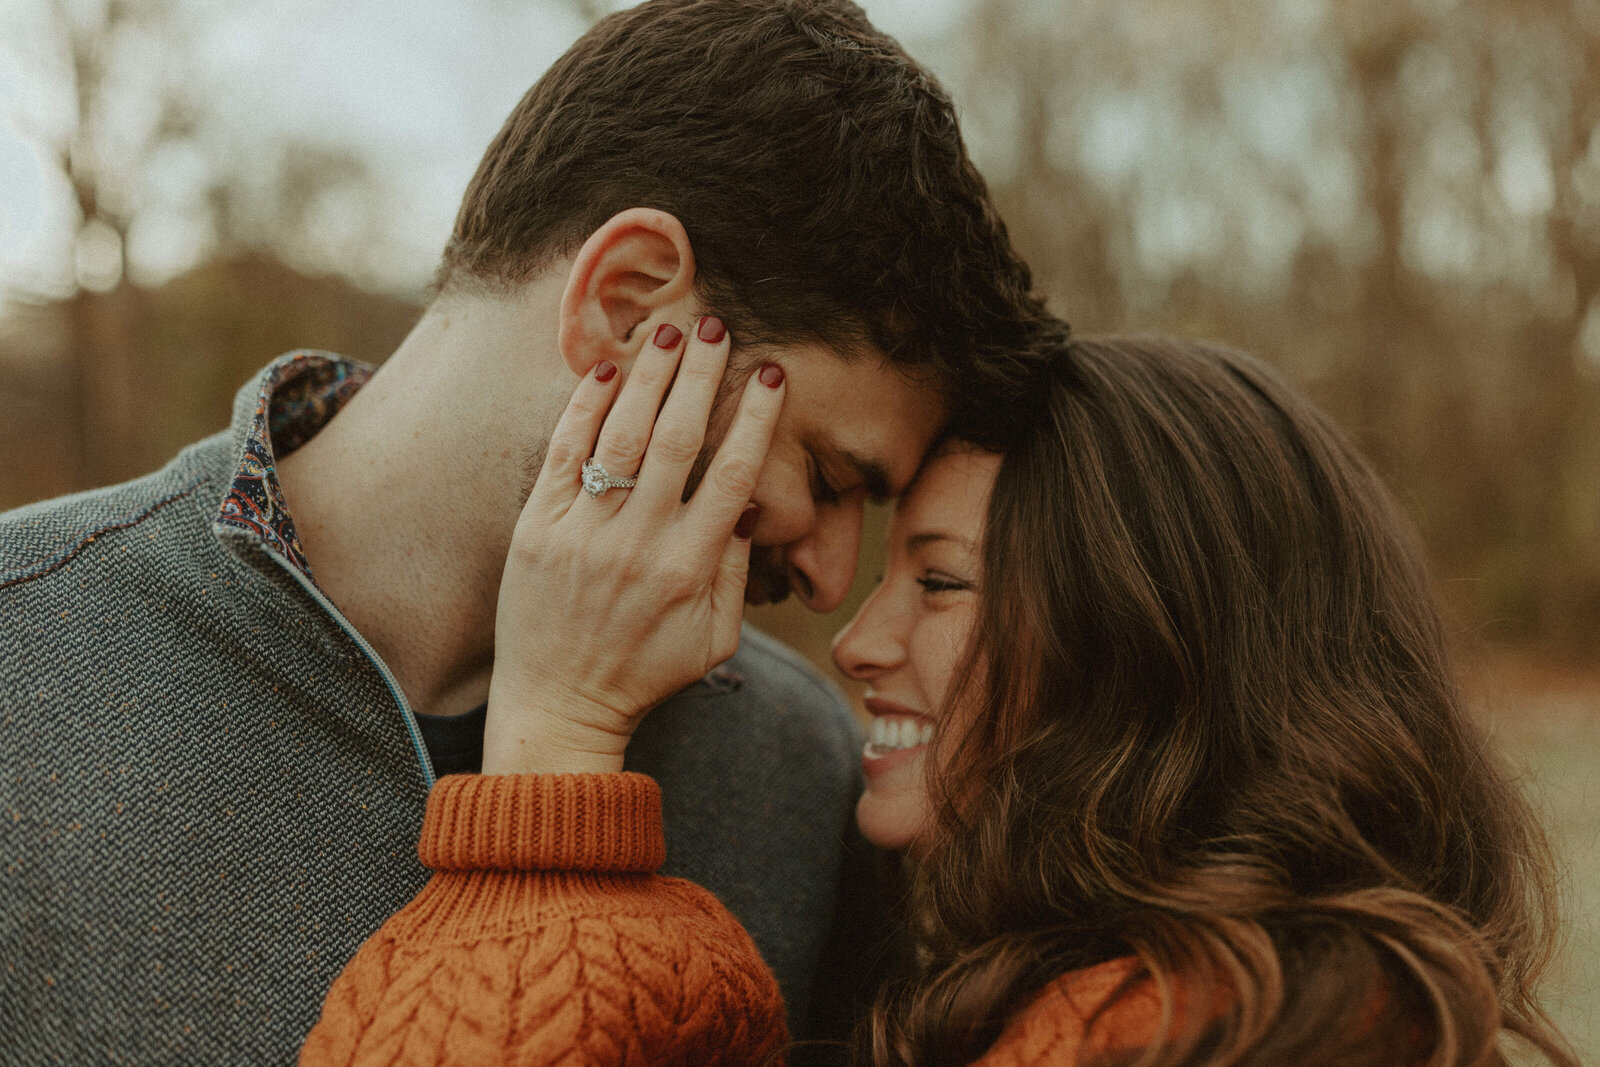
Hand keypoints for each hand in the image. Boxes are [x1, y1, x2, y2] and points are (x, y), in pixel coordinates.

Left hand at [482, 317, 785, 774]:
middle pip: (678, 439)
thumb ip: (737, 575)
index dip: (756, 418)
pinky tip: (606, 371)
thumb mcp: (714, 640)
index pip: (733, 475)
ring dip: (648, 377)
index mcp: (690, 569)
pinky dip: (584, 409)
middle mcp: (638, 544)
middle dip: (702, 376)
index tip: (772, 373)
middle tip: (718, 326)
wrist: (557, 706)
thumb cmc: (645, 672)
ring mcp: (583, 533)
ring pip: (621, 436)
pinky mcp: (537, 528)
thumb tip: (749, 507)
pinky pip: (563, 453)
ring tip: (668, 332)